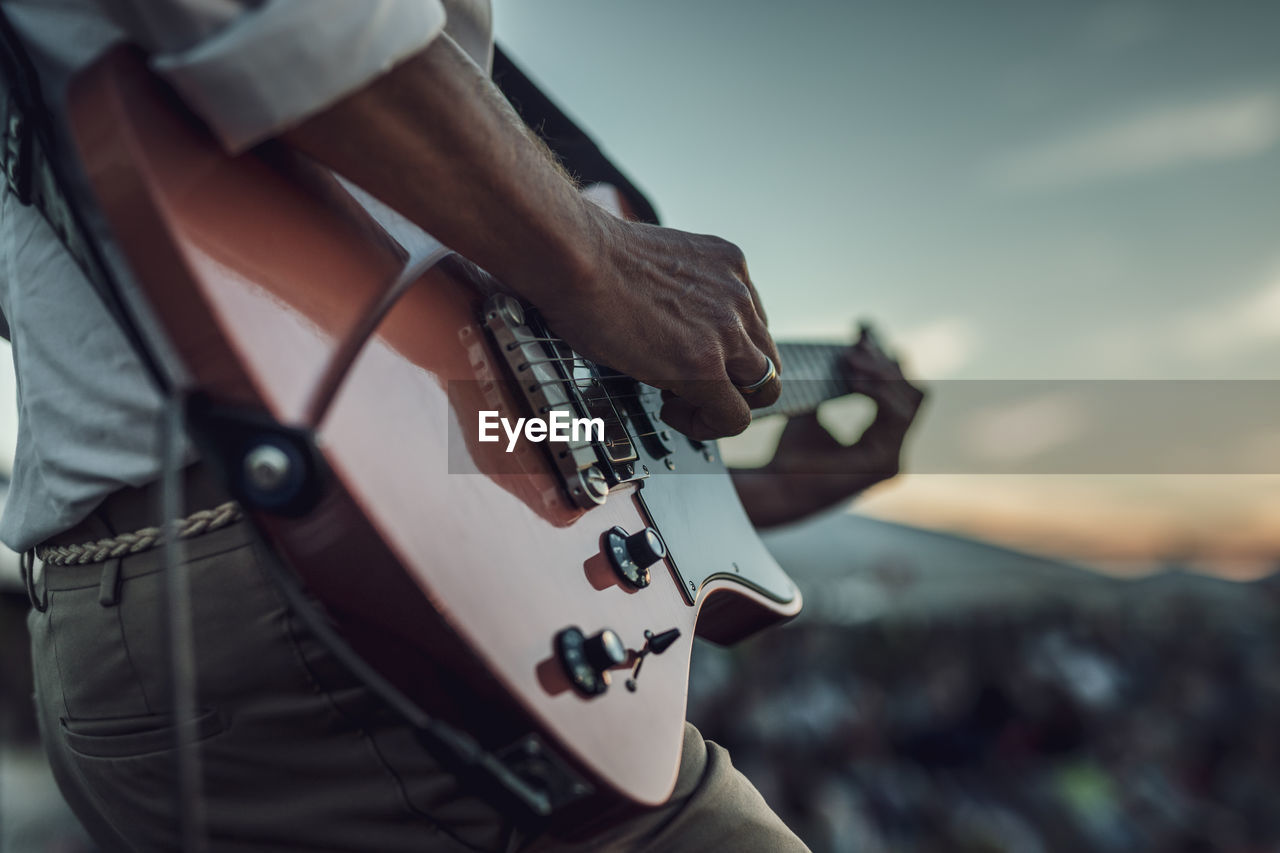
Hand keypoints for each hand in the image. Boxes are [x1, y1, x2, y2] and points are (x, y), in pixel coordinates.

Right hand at [536, 213, 781, 439]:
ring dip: (725, 402)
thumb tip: (662, 319)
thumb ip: (676, 290)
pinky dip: (706, 425)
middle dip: (732, 380)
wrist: (575, 257)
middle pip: (766, 358)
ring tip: (678, 398)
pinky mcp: (705, 365)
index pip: (753, 323)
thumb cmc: (590, 256)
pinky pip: (733, 417)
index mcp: (729, 265)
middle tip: (687, 382)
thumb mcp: (656, 263)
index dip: (725, 350)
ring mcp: (727, 331)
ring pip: (763, 389)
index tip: (688, 353)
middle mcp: (738, 296)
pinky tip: (670, 409)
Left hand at [732, 322, 924, 527]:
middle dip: (886, 362)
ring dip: (881, 373)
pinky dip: (877, 393)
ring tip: (851, 357)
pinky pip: (895, 418)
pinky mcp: (886, 465)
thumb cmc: (792, 453)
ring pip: (909, 400)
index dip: (885, 357)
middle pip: (911, 391)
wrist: (776, 486)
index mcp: (882, 435)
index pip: (899, 389)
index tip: (863, 329)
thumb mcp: (813, 411)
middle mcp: (894, 446)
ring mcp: (894, 457)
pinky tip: (853, 379)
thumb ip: (833, 389)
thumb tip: (845, 350)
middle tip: (858, 342)